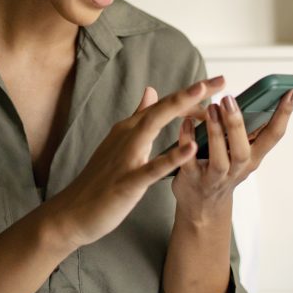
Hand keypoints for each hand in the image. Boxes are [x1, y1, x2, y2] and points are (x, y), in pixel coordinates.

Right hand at [45, 76, 225, 247]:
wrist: (73, 212)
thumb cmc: (100, 179)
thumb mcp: (121, 143)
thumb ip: (138, 117)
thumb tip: (151, 91)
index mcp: (129, 128)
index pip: (164, 105)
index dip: (190, 94)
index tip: (215, 84)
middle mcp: (128, 136)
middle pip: (162, 108)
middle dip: (192, 93)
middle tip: (219, 80)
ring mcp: (126, 157)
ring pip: (153, 127)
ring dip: (179, 110)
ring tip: (204, 99)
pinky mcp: (127, 182)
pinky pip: (151, 168)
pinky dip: (170, 157)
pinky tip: (190, 148)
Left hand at [172, 86, 292, 221]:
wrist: (203, 208)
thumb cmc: (223, 172)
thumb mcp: (242, 153)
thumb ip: (246, 130)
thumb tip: (251, 95)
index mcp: (253, 157)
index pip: (274, 135)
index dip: (284, 114)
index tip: (291, 91)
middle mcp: (237, 169)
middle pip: (242, 151)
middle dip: (236, 125)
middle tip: (229, 99)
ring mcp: (214, 178)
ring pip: (219, 160)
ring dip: (215, 134)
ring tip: (211, 109)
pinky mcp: (192, 181)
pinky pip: (188, 163)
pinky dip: (187, 143)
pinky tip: (186, 124)